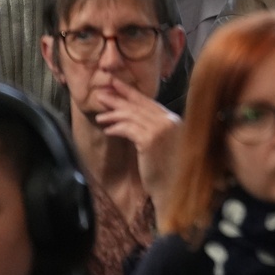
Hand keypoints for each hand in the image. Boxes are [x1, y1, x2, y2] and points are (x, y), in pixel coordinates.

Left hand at [93, 75, 182, 208]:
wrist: (174, 189)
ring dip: (113, 115)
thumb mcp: (165, 145)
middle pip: (140, 105)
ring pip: (132, 115)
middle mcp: (169, 121)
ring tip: (100, 116)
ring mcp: (161, 130)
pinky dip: (116, 128)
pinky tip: (107, 130)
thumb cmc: (169, 170)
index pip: (150, 102)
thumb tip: (136, 119)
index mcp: (174, 120)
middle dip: (119, 97)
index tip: (116, 85)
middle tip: (101, 92)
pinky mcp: (150, 141)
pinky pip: (128, 129)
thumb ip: (156, 130)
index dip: (131, 93)